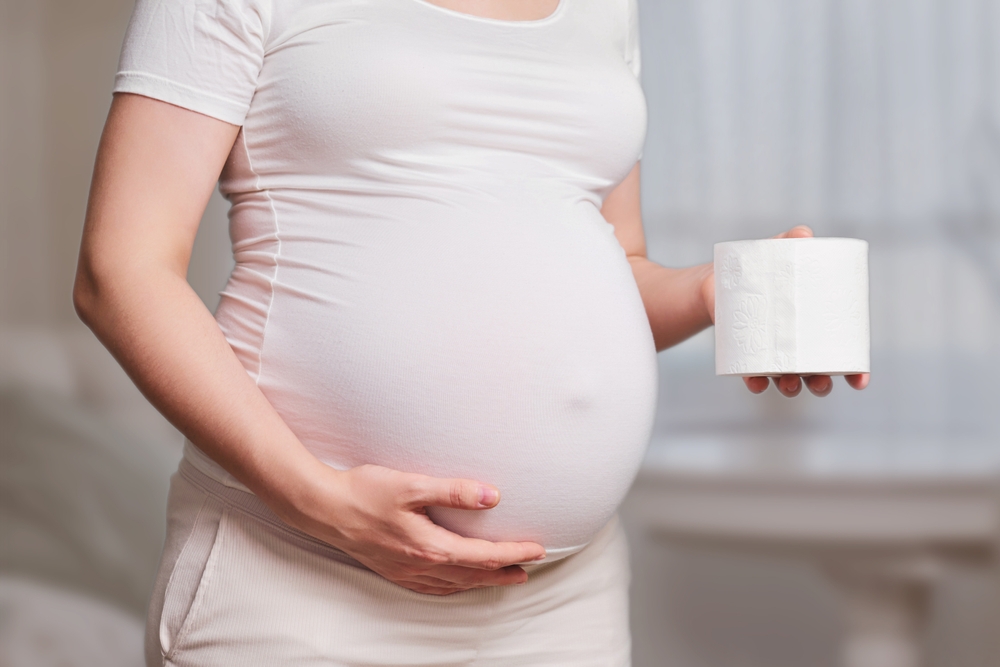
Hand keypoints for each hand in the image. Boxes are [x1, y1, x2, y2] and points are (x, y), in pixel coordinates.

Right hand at [280, 462, 545, 595]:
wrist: (323, 507)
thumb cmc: (364, 491)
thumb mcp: (412, 484)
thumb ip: (453, 491)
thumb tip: (491, 497)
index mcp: (430, 546)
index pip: (483, 555)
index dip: (513, 553)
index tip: (536, 550)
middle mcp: (420, 565)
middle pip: (473, 575)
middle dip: (503, 573)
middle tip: (528, 570)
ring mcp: (405, 571)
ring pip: (454, 584)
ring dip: (481, 581)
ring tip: (502, 577)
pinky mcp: (392, 569)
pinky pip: (432, 587)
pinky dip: (453, 586)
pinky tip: (456, 582)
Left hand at [702, 225, 870, 396]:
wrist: (718, 282)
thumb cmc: (760, 269)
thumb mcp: (777, 253)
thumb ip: (791, 242)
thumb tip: (804, 234)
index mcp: (815, 330)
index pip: (841, 356)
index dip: (854, 371)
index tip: (859, 381)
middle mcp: (797, 348)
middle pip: (816, 375)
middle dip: (820, 384)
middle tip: (819, 382)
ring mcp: (771, 355)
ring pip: (787, 380)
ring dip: (791, 387)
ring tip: (789, 383)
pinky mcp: (744, 356)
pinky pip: (753, 377)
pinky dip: (756, 382)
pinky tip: (756, 383)